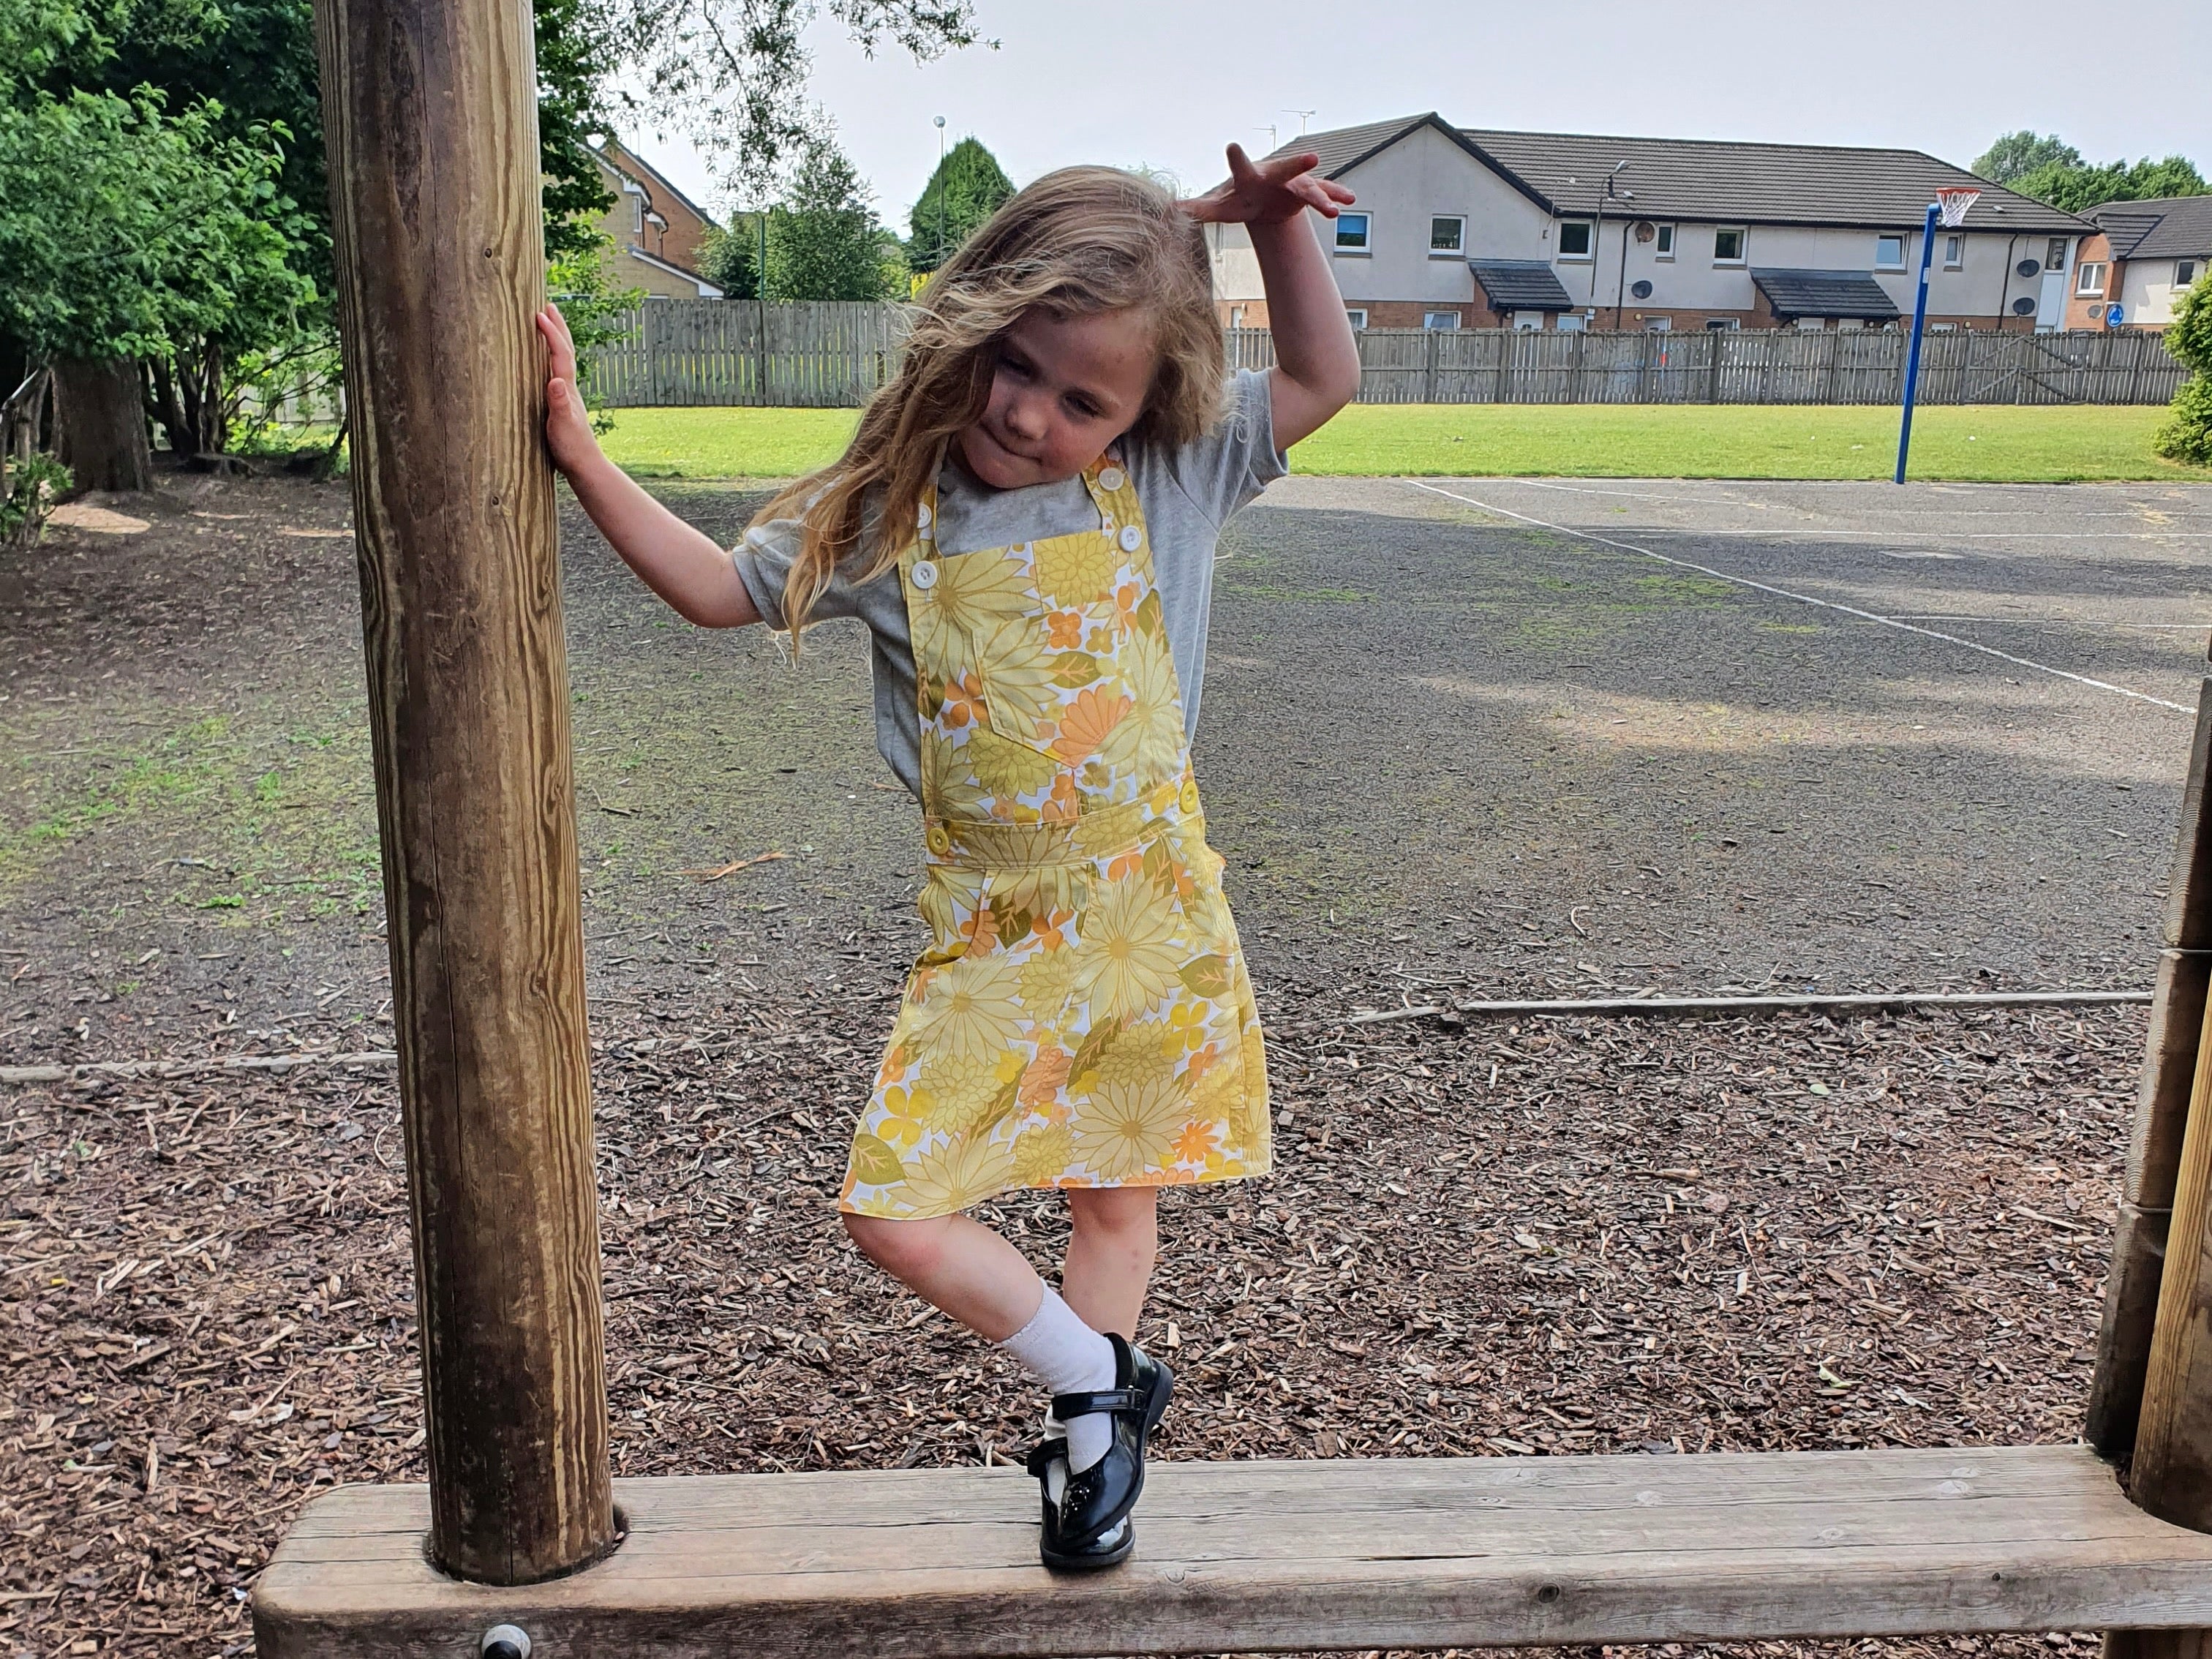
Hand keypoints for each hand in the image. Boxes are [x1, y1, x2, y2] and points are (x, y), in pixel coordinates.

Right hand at [533, 301, 603, 477]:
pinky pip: (556, 371)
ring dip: (557, 338)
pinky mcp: (562, 402)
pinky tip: (547, 360)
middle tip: (548, 305)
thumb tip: (555, 380)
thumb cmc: (571, 448)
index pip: (560, 354)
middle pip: (565, 350)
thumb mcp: (562, 426)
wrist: (584, 465)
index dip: (551, 333)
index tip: (539, 314)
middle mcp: (569, 387)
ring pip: (563, 358)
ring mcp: (567, 393)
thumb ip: (558, 403)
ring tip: (549, 323)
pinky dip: (552, 358)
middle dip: (558, 326)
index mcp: (567, 388)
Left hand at [1180, 143, 1355, 226]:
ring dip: (1323, 197)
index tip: (1231, 146)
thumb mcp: (1220, 208)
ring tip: (1334, 211)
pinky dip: (1336, 197)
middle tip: (1312, 158)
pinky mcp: (1308, 193)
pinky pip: (1325, 194)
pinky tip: (1350, 200)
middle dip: (1298, 165)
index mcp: (1249, 177)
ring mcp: (1294, 184)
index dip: (1236, 158)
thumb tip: (1169, 211)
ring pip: (1310, 188)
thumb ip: (1198, 209)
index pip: (1240, 167)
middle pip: (1285, 169)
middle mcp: (1274, 175)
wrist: (1263, 198)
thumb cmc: (1239, 200)